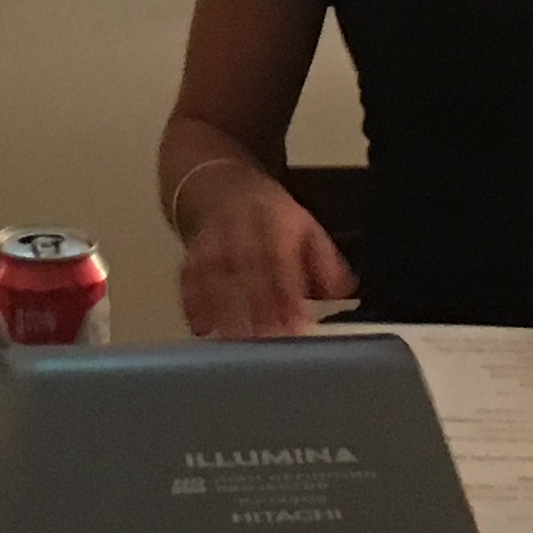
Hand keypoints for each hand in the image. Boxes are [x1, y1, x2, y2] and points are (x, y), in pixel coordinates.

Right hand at [177, 167, 358, 338]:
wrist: (224, 188)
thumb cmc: (273, 219)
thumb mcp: (307, 229)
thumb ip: (326, 262)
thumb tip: (345, 291)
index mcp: (275, 222)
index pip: (281, 259)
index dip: (287, 293)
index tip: (296, 324)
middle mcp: (241, 229)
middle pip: (247, 270)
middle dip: (257, 308)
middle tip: (268, 342)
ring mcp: (212, 240)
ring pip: (215, 276)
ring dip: (224, 311)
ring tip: (235, 343)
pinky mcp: (191, 252)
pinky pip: (188, 277)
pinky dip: (192, 303)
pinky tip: (202, 329)